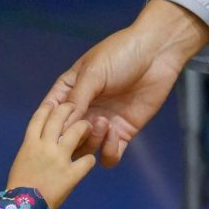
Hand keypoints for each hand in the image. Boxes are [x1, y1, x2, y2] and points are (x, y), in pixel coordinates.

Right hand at [6, 102, 95, 208]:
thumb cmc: (18, 189)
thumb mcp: (22, 163)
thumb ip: (33, 150)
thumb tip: (42, 142)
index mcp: (29, 143)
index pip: (39, 117)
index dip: (48, 107)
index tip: (55, 102)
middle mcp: (44, 146)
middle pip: (59, 117)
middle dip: (69, 107)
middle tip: (76, 107)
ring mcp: (59, 159)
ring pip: (77, 131)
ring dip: (84, 127)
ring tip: (89, 126)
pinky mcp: (71, 174)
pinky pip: (88, 160)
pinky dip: (90, 159)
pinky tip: (88, 161)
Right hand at [44, 0, 208, 166]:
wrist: (157, 52)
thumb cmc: (121, 54)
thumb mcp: (93, 73)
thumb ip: (77, 100)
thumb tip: (60, 129)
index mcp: (69, 92)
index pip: (51, 116)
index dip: (51, 126)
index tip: (56, 129)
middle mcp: (83, 110)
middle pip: (67, 139)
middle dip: (72, 139)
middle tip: (85, 126)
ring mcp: (103, 123)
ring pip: (86, 150)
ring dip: (91, 143)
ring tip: (103, 123)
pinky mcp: (123, 132)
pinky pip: (109, 155)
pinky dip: (108, 152)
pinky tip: (114, 134)